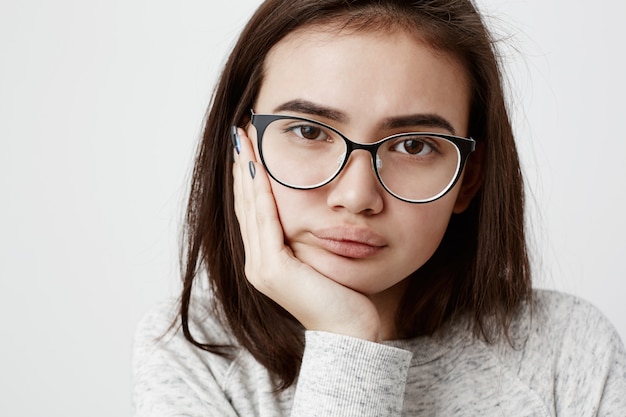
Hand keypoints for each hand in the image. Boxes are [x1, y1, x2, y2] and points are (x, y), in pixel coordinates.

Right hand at [232, 127, 382, 341]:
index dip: (248, 176)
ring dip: (246, 171)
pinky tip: (259, 168)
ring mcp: (261, 267)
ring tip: (243, 140)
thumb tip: (318, 206)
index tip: (249, 145)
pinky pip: (265, 222)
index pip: (253, 208)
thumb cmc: (344, 295)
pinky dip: (261, 192)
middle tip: (241, 132)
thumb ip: (311, 235)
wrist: (351, 331)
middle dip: (242, 165)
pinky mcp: (272, 269)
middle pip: (245, 204)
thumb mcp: (323, 256)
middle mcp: (257, 262)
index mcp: (267, 259)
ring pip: (251, 208)